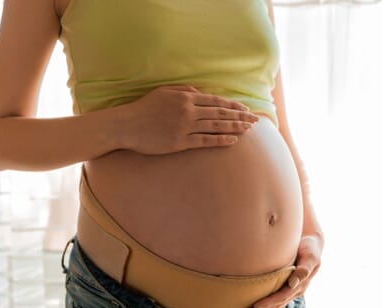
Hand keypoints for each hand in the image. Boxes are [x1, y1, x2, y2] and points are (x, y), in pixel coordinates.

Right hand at [121, 85, 258, 154]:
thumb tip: (201, 92)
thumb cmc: (144, 108)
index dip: (232, 105)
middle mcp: (188, 111)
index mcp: (185, 97)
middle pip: (220, 113)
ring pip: (216, 126)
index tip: (245, 109)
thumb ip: (184, 90)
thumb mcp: (164, 92)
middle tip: (255, 120)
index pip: (215, 101)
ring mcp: (184, 127)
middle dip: (240, 116)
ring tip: (248, 130)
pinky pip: (205, 141)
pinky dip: (220, 140)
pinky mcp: (180, 142)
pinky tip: (233, 140)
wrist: (126, 125)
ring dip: (234, 127)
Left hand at [245, 234, 323, 307]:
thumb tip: (293, 283)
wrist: (312, 243)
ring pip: (276, 304)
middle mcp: (295, 290)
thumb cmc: (310, 248)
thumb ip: (304, 269)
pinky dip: (265, 305)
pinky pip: (275, 298)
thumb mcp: (311, 257)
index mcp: (301, 285)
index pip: (282, 296)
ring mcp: (291, 290)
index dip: (269, 302)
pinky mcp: (286, 286)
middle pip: (277, 304)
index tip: (256, 306)